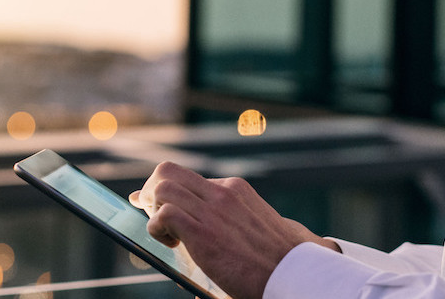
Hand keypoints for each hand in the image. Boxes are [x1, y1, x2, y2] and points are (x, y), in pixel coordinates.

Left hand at [132, 162, 338, 298]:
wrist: (293, 273)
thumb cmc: (276, 260)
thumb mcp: (255, 228)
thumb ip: (233, 222)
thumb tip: (208, 232)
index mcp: (234, 190)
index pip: (188, 178)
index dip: (165, 191)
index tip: (151, 204)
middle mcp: (222, 192)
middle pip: (168, 171)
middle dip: (151, 192)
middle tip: (154, 217)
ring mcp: (213, 209)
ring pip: (161, 187)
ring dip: (153, 211)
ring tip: (167, 235)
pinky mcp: (204, 232)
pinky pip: (164, 214)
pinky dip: (157, 229)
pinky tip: (172, 246)